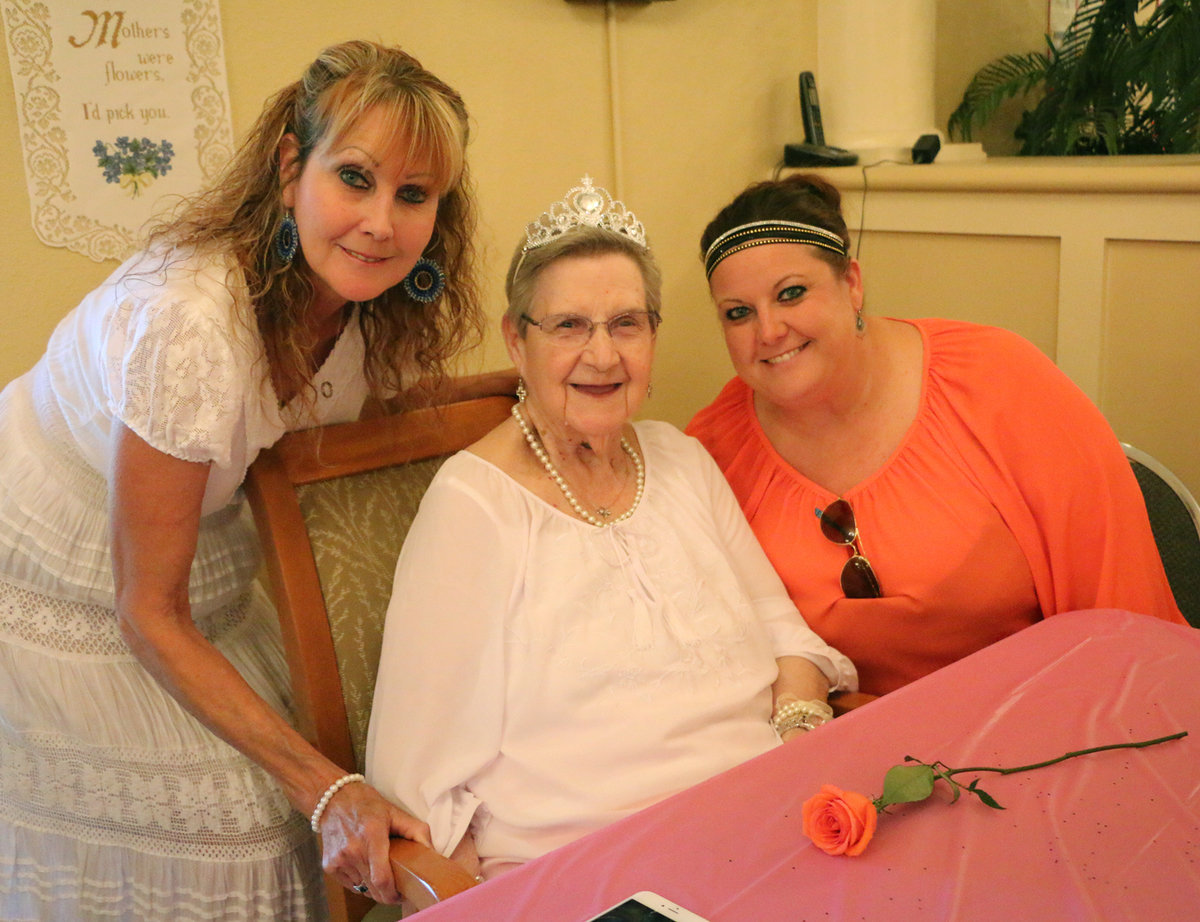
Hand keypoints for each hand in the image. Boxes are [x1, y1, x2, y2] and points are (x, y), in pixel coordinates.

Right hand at [316, 780, 431, 903]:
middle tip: (397, 888)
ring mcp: (339, 859)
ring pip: (362, 888)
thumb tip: (431, 852)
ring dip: (374, 887)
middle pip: (373, 888)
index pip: (381, 878)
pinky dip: (361, 882)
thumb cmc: (368, 805)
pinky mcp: (330, 866)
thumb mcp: (396, 812)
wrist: (334, 799)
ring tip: (381, 872)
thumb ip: (417, 831)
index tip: (403, 895)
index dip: (393, 894)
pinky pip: (350, 884)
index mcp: (371, 836)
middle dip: (387, 894)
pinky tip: (366, 868)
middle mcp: (352, 850)